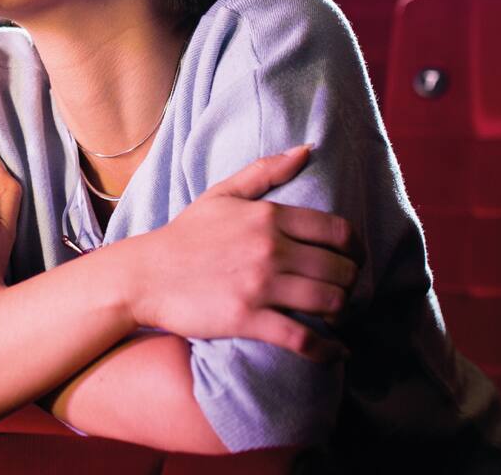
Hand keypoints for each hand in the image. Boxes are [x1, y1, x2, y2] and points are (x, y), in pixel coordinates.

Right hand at [119, 145, 357, 361]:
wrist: (145, 275)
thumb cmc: (185, 234)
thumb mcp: (222, 194)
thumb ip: (266, 170)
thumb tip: (307, 149)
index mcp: (269, 216)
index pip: (339, 231)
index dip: (356, 250)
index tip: (352, 261)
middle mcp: (270, 249)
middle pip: (341, 269)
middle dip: (350, 284)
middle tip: (344, 292)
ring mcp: (260, 285)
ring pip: (330, 301)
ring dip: (341, 313)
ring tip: (336, 317)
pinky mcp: (248, 319)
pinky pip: (303, 337)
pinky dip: (326, 349)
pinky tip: (333, 351)